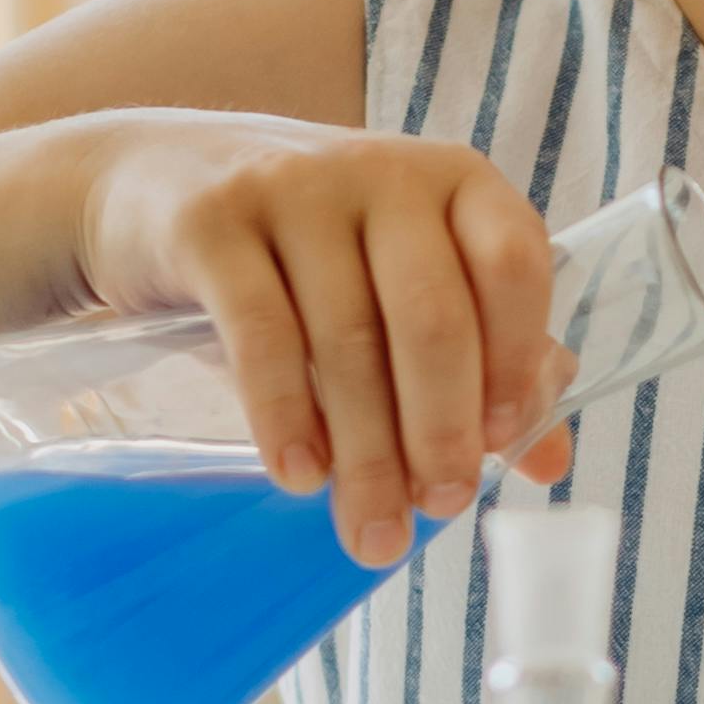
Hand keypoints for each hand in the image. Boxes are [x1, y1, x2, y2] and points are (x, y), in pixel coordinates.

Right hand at [71, 115, 561, 570]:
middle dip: (440, 428)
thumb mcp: (398, 285)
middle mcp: (383, 173)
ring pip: (346, 340)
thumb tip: (548, 462)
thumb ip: (483, 359)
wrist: (155, 184)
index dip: (516, 358)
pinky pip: (260, 333)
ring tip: (370, 531)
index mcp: (454, 182)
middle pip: (431, 314)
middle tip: (439, 508)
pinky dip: (285, 417)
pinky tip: (300, 477)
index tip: (501, 443)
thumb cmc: (310, 253)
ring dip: (365, 452)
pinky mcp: (212, 222)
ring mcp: (294, 188)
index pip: (512, 263)